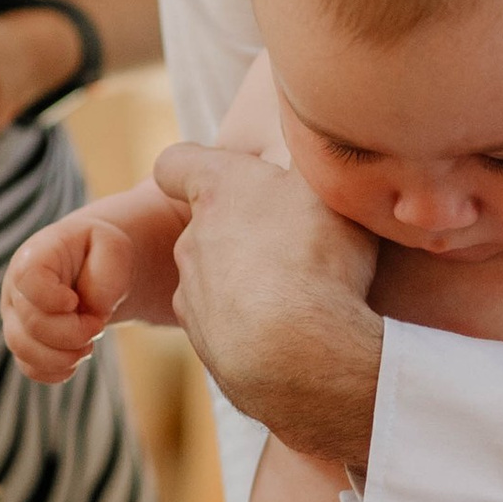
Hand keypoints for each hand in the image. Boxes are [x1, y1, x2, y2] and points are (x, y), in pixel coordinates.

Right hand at [3, 210, 137, 379]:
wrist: (90, 268)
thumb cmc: (98, 254)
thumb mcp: (113, 246)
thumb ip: (107, 272)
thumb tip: (92, 308)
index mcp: (34, 257)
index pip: (28, 280)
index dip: (52, 298)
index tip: (76, 301)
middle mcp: (15, 289)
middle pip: (32, 324)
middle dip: (73, 333)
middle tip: (97, 324)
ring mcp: (15, 319)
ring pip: (24, 350)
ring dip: (65, 356)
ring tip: (88, 345)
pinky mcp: (24, 343)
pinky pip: (30, 368)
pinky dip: (56, 371)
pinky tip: (76, 358)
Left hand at [154, 143, 380, 469]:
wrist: (300, 356)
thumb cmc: (316, 257)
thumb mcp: (326, 185)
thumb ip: (311, 156)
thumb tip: (313, 145)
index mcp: (216, 190)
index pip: (176, 164)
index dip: (194, 165)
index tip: (226, 175)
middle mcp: (192, 240)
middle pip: (208, 224)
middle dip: (243, 228)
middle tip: (298, 240)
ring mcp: (193, 296)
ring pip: (217, 277)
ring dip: (250, 281)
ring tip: (303, 294)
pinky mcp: (205, 344)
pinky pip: (229, 324)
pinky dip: (254, 326)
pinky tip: (295, 334)